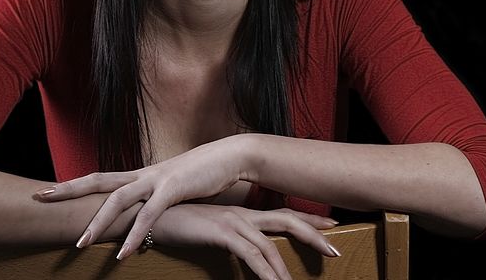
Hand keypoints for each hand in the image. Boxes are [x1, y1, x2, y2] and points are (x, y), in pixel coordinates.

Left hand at [33, 135, 247, 257]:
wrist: (230, 156)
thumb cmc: (202, 174)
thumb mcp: (172, 188)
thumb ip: (154, 199)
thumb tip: (141, 213)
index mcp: (140, 175)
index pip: (100, 178)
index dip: (74, 184)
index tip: (49, 190)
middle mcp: (142, 174)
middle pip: (98, 180)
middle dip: (68, 190)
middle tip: (39, 197)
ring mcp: (156, 179)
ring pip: (118, 199)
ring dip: (98, 222)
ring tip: (79, 244)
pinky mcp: (173, 189)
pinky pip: (149, 216)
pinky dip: (134, 235)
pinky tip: (124, 255)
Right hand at [149, 203, 340, 279]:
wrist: (150, 214)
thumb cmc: (179, 224)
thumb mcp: (210, 231)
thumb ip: (229, 238)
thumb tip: (243, 252)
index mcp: (242, 214)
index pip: (283, 213)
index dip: (309, 220)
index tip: (332, 225)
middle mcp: (242, 214)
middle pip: (287, 220)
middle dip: (313, 234)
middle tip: (335, 250)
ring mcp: (232, 222)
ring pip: (270, 245)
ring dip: (286, 268)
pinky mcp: (221, 232)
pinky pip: (250, 255)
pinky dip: (265, 273)